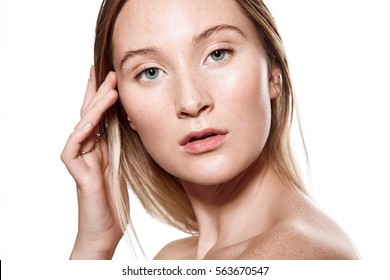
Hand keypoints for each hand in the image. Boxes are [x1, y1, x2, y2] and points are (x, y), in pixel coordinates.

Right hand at [61, 66, 123, 258]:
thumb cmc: (114, 199)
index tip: (112, 74)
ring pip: (84, 124)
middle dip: (97, 90)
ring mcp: (80, 158)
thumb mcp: (124, 164)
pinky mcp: (77, 172)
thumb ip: (122, 144)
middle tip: (106, 69)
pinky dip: (83, 130)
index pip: (100, 114)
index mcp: (99, 146)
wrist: (106, 227)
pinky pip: (74, 146)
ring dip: (96, 105)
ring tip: (109, 86)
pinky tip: (92, 118)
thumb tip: (132, 122)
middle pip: (90, 113)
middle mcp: (88, 148)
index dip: (104, 94)